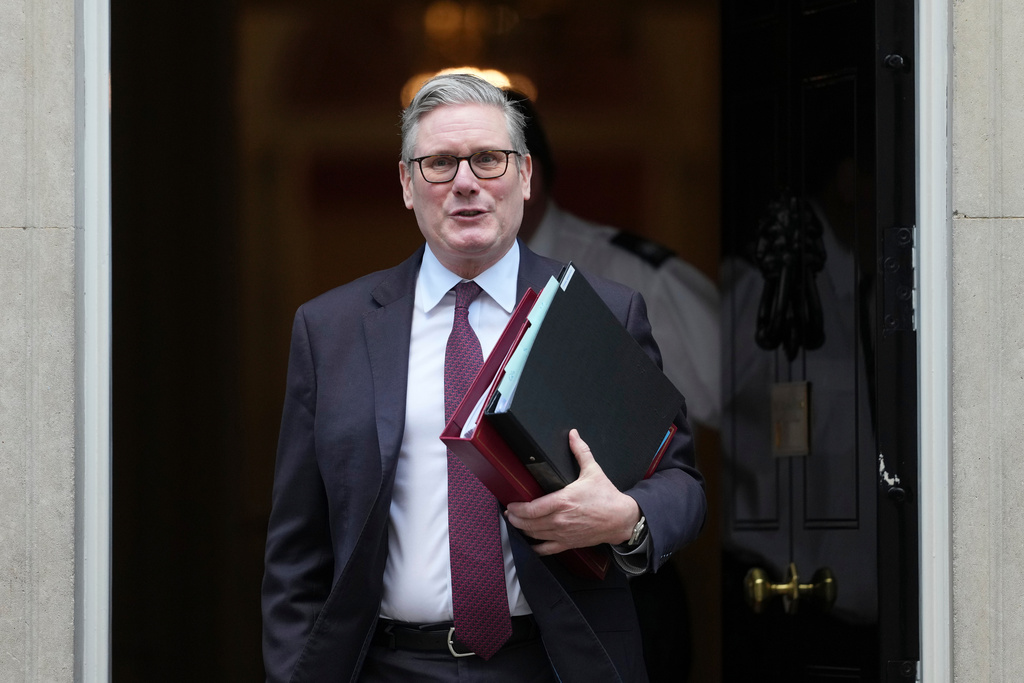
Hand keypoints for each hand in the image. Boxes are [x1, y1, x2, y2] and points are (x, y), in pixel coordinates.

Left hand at [505, 429, 641, 554]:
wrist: (621, 518)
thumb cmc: (607, 496)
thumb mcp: (593, 470)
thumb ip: (580, 452)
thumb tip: (573, 435)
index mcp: (563, 501)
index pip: (532, 508)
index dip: (517, 508)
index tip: (511, 505)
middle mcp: (560, 519)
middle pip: (529, 523)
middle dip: (515, 518)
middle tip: (509, 513)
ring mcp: (563, 533)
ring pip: (535, 535)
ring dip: (522, 529)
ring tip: (515, 523)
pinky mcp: (568, 543)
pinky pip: (547, 549)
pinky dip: (535, 547)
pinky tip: (530, 543)